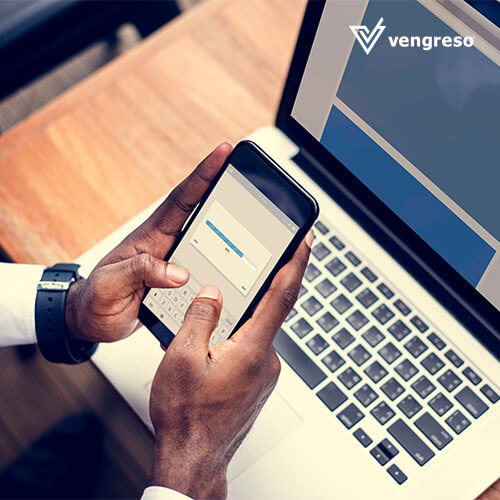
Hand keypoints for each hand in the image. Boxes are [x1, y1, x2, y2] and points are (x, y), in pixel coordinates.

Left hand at [65, 143, 232, 342]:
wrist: (93, 318)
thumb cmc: (97, 300)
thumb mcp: (111, 285)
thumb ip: (140, 272)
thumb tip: (179, 272)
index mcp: (150, 237)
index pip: (181, 200)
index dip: (202, 175)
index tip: (222, 153)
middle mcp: (165, 242)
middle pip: (200, 208)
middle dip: (223, 185)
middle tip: (247, 170)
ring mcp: (173, 258)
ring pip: (207, 235)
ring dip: (228, 222)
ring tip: (253, 210)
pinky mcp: (177, 275)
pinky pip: (205, 261)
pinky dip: (222, 255)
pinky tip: (238, 257)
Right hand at [149, 231, 312, 498]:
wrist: (194, 459)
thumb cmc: (186, 417)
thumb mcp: (181, 358)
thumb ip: (200, 318)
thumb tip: (213, 293)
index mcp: (252, 349)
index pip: (282, 295)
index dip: (296, 262)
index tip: (306, 240)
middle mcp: (266, 361)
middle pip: (269, 310)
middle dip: (255, 289)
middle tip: (238, 275)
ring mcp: (264, 374)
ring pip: (255, 331)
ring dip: (238, 320)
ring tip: (208, 330)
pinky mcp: (257, 383)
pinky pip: (251, 349)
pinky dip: (236, 339)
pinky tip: (212, 349)